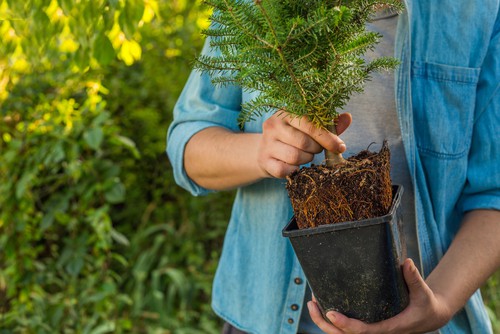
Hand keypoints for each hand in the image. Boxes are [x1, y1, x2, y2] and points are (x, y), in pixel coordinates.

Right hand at [257, 111, 351, 177]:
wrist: (265, 149)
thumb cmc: (294, 135)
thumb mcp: (310, 127)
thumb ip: (329, 124)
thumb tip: (348, 117)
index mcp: (286, 113)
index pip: (310, 124)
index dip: (327, 137)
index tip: (340, 147)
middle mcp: (273, 125)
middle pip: (304, 142)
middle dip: (316, 149)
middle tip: (315, 149)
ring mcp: (266, 143)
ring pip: (295, 157)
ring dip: (306, 160)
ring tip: (305, 155)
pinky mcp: (263, 160)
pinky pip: (285, 170)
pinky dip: (294, 170)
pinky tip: (294, 165)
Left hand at [307, 259, 452, 333]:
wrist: (430, 315)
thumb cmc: (426, 304)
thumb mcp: (423, 292)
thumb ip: (414, 278)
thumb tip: (407, 262)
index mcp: (389, 328)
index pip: (362, 331)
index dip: (345, 324)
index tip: (330, 313)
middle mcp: (377, 332)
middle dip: (325, 324)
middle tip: (311, 304)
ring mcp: (371, 330)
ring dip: (324, 323)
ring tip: (311, 303)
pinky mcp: (369, 325)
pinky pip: (347, 328)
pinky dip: (332, 320)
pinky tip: (322, 304)